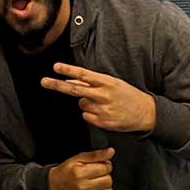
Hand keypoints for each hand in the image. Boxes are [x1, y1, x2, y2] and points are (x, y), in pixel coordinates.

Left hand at [41, 62, 156, 131]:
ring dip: (86, 103)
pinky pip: (87, 116)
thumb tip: (71, 80)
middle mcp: (103, 95)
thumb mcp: (111, 83)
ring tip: (102, 103)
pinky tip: (104, 113)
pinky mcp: (103, 122)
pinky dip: (91, 114)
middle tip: (43, 81)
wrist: (146, 112)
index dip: (69, 70)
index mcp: (106, 82)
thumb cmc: (126, 94)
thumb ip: (91, 82)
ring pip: (81, 104)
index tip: (56, 67)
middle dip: (58, 85)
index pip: (84, 74)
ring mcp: (103, 109)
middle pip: (76, 89)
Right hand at [48, 148, 114, 189]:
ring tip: (95, 184)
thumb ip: (96, 155)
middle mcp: (83, 187)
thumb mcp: (78, 159)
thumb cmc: (67, 171)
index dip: (104, 165)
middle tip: (95, 175)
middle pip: (108, 180)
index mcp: (79, 172)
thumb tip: (111, 151)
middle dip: (104, 176)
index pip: (105, 168)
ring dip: (105, 187)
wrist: (55, 186)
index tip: (99, 166)